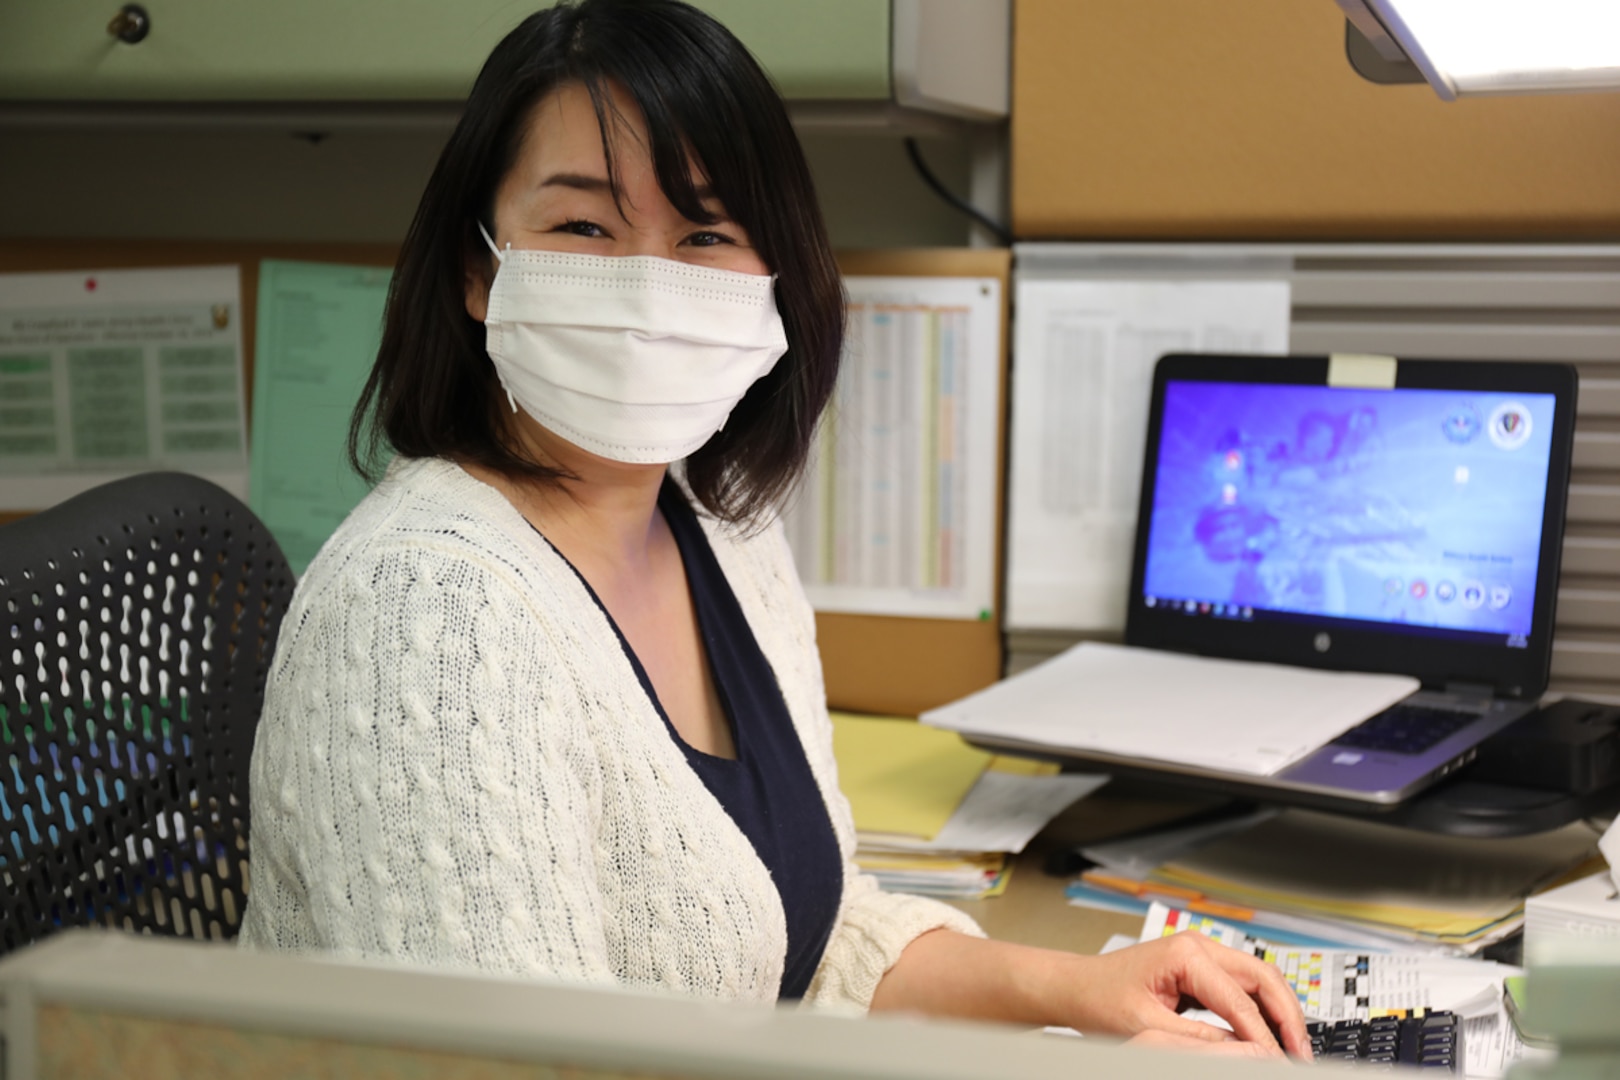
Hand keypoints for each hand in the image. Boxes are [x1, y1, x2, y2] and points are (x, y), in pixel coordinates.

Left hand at [1069, 932, 1311, 1058]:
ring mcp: (1200, 953)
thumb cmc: (1100, 1000)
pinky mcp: (1199, 967)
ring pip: (1258, 978)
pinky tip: (1269, 1036)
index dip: (1265, 1037)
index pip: (1241, 1000)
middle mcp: (1198, 945)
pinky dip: (1260, 1009)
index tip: (1281, 1065)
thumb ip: (1202, 1042)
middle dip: (1288, 1016)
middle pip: (1263, 977)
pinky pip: (1241, 985)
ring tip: (1293, 1049)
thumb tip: (1251, 1054)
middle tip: (1302, 1054)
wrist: (1075, 986)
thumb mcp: (1150, 1029)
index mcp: (1185, 954)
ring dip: (1278, 1011)